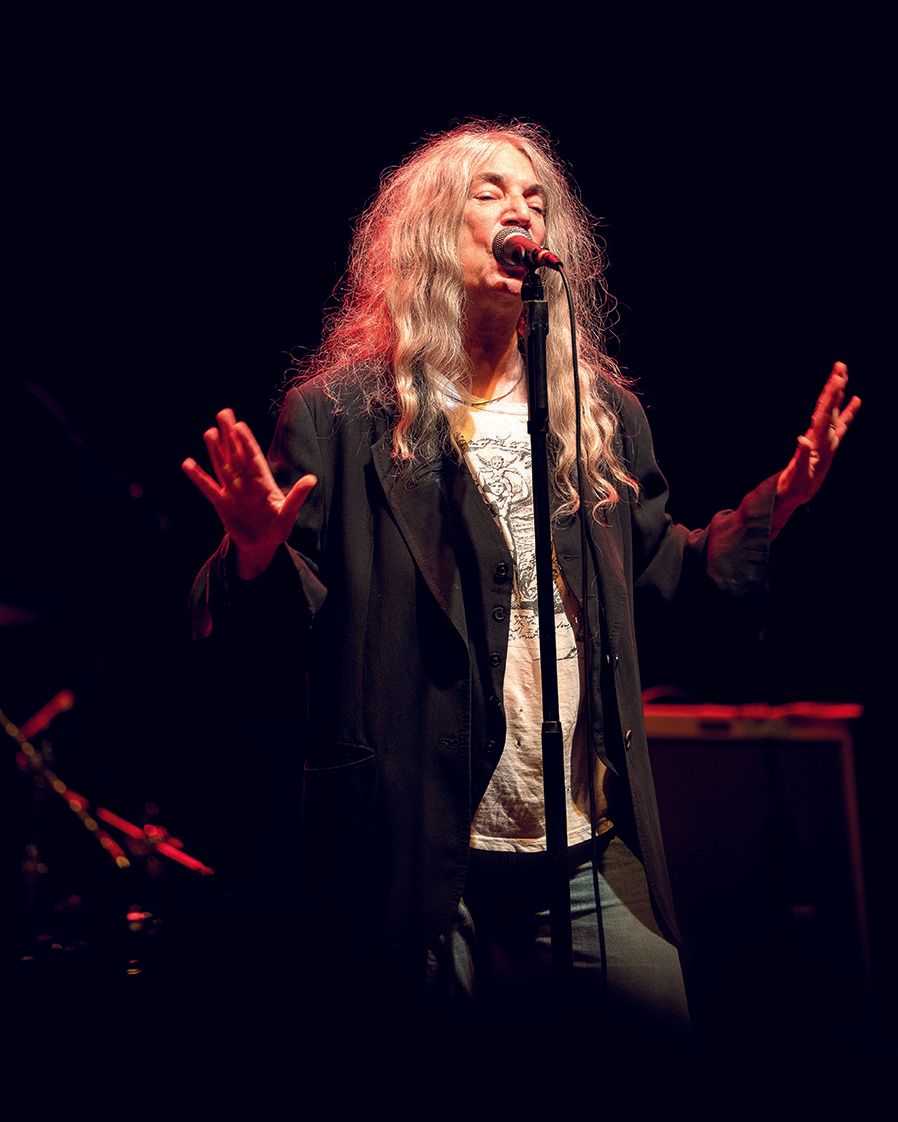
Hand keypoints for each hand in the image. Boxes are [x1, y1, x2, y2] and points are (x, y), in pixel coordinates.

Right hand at [182, 408, 316, 578]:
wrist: (261, 546)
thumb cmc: (278, 528)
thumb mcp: (288, 514)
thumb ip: (297, 496)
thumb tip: (312, 479)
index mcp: (262, 482)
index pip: (253, 457)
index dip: (246, 442)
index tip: (240, 425)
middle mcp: (245, 482)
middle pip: (236, 454)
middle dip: (230, 435)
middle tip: (224, 413)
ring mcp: (232, 490)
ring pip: (222, 465)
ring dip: (215, 449)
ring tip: (210, 431)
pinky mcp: (221, 503)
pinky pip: (207, 487)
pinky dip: (197, 476)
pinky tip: (187, 463)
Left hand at [772, 362, 860, 534]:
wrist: (790, 494)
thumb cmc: (793, 486)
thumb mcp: (798, 473)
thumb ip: (801, 456)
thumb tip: (803, 439)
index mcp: (814, 439)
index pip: (824, 412)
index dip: (831, 396)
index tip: (837, 378)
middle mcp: (819, 435)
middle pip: (828, 406)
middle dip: (834, 387)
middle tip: (840, 366)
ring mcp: (824, 439)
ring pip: (834, 411)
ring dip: (839, 393)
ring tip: (843, 375)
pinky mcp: (828, 446)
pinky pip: (842, 425)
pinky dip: (849, 412)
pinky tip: (856, 400)